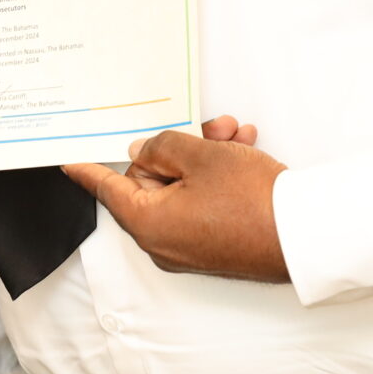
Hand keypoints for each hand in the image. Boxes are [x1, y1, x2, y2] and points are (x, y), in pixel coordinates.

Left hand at [64, 126, 289, 281]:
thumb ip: (164, 147)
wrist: (303, 235)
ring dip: (208, 156)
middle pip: (153, 181)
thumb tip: (143, 154)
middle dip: (181, 147)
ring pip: (185, 188)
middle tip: (210, 127)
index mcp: (147, 222)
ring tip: (237, 136)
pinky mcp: (215, 245)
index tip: (69, 163)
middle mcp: (163, 241)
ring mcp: (190, 246)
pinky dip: (219, 178)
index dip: (89, 170)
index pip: (107, 189)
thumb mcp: (202, 156)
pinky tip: (244, 152)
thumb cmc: (250, 200)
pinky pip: (204, 204)